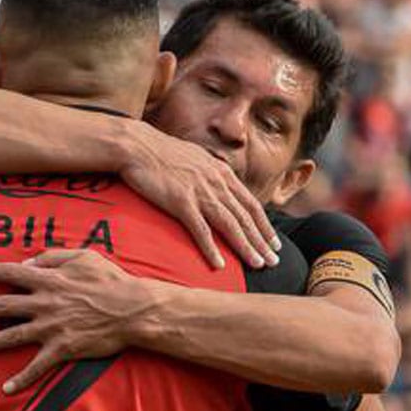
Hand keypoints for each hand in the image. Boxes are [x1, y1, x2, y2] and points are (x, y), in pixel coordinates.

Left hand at [0, 250, 154, 393]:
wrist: (132, 310)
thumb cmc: (111, 281)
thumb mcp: (84, 256)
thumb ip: (52, 258)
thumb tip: (27, 264)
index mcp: (49, 280)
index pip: (11, 273)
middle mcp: (44, 304)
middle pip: (3, 305)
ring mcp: (51, 328)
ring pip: (12, 335)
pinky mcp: (62, 349)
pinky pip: (37, 367)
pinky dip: (21, 379)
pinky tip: (6, 389)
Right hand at [121, 122, 277, 269]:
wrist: (137, 145)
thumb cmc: (160, 152)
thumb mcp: (195, 158)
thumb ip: (210, 173)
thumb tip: (219, 184)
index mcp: (221, 173)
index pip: (251, 204)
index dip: (264, 225)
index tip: (273, 242)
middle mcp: (216, 183)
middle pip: (245, 217)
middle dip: (262, 241)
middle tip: (273, 262)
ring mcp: (200, 192)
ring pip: (230, 225)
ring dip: (246, 247)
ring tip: (257, 265)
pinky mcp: (181, 202)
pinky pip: (201, 230)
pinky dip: (212, 249)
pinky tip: (220, 265)